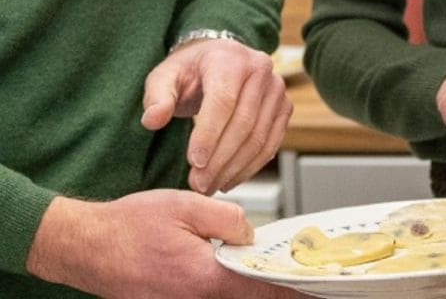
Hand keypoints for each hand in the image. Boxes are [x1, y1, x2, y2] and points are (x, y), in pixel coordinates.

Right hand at [27, 191, 304, 297]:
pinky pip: (204, 296)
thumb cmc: (130, 225)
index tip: (309, 287)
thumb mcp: (187, 205)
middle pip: (243, 296)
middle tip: (294, 276)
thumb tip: (249, 234)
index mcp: (202, 276)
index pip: (256, 288)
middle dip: (269, 286)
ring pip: (225, 296)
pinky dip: (224, 285)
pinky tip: (233, 268)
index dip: (285, 287)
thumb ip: (227, 218)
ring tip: (267, 269)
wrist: (85, 247)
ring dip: (247, 285)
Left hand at [141, 39, 292, 192]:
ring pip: (259, 136)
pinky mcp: (284, 106)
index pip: (223, 100)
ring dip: (235, 168)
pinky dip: (252, 166)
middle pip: (244, 122)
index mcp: (230, 58)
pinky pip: (271, 142)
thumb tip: (153, 120)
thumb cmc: (190, 71)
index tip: (193, 163)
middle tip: (198, 184)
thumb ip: (156, 97)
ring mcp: (276, 88)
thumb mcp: (164, 77)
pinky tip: (230, 178)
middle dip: (220, 159)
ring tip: (210, 186)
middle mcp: (260, 68)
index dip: (209, 135)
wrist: (219, 59)